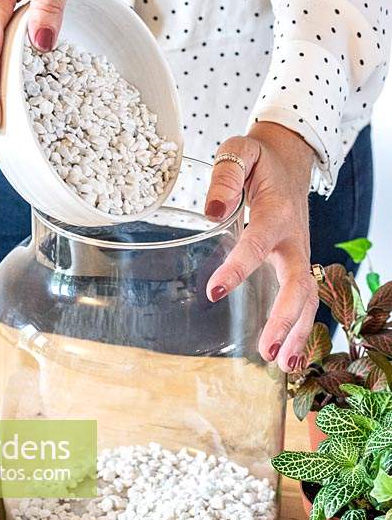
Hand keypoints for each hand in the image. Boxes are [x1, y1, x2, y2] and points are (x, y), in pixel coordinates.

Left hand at [204, 122, 317, 372]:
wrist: (290, 159)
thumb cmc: (259, 160)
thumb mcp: (238, 152)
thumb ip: (225, 176)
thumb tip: (211, 210)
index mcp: (276, 212)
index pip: (257, 243)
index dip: (238, 267)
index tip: (214, 291)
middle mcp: (294, 239)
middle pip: (298, 284)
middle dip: (285, 320)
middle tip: (266, 350)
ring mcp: (299, 254)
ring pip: (306, 299)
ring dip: (297, 334)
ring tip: (283, 367)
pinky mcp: (296, 265)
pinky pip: (303, 300)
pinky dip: (298, 330)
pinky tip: (286, 358)